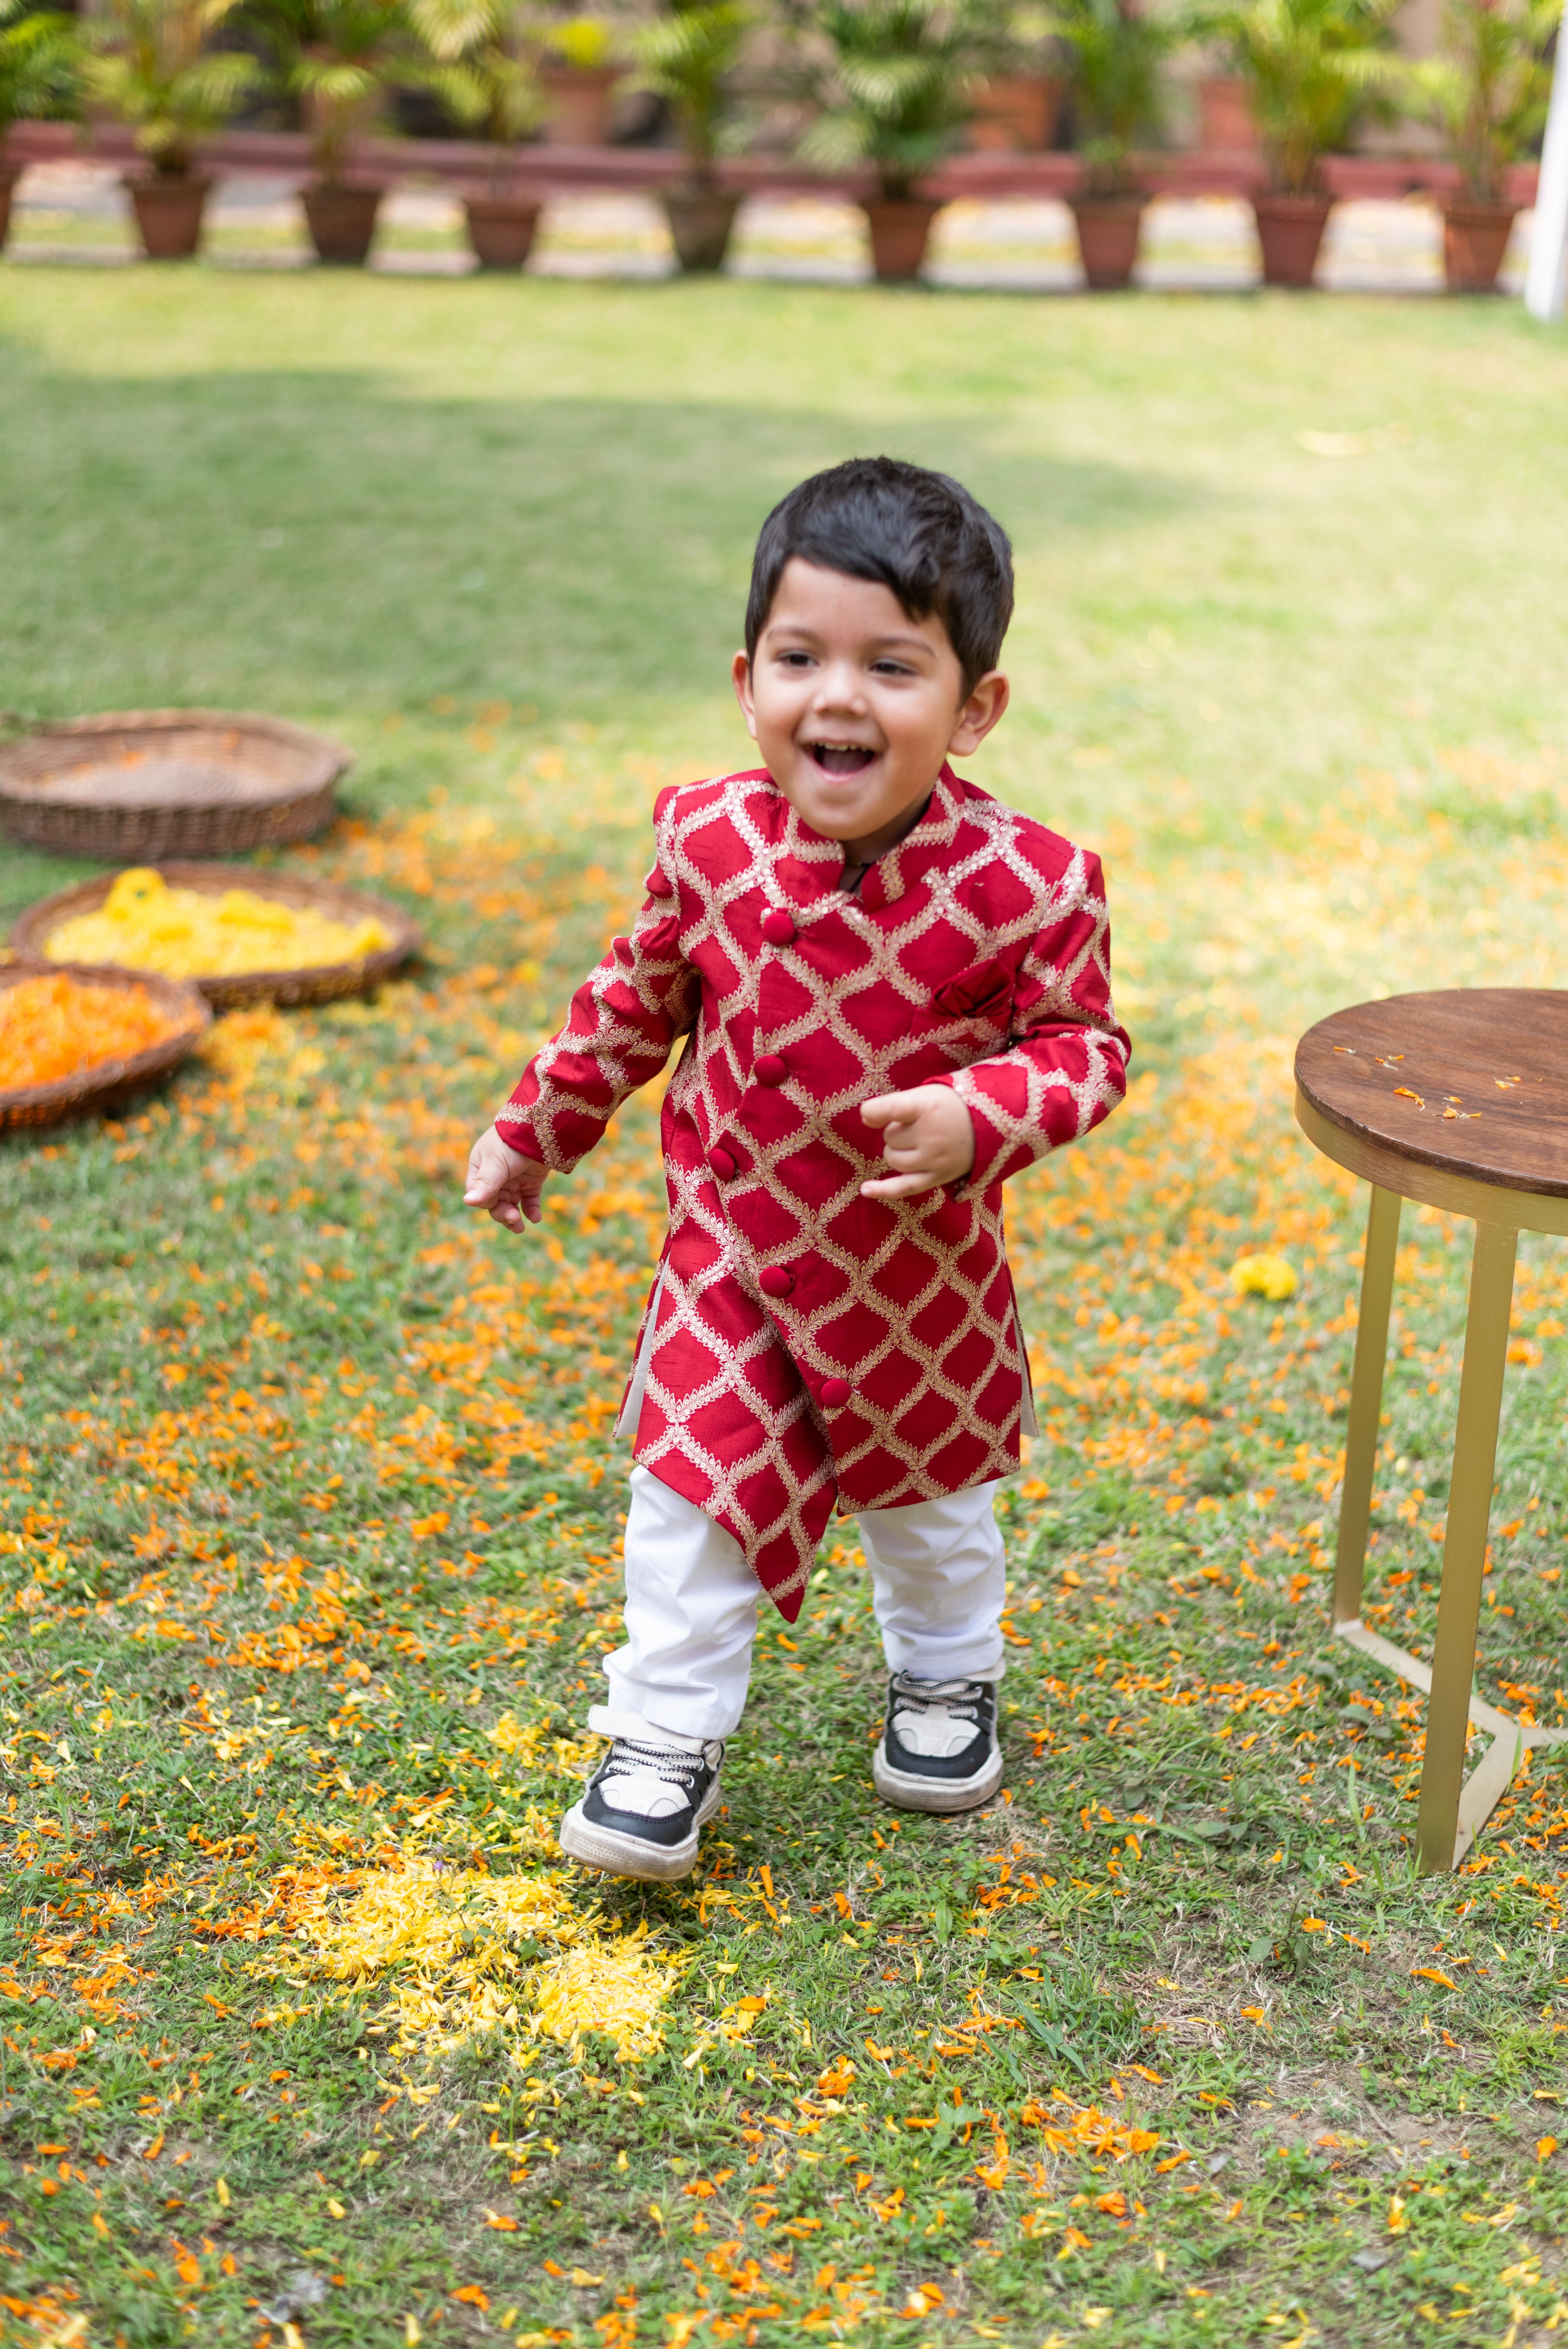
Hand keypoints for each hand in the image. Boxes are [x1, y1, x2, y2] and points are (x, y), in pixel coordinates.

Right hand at [464, 1127, 547, 1232]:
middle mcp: (496, 1176)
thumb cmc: (511, 1143)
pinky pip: (529, 1201)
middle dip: (503, 1213)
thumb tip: (468, 1202)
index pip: (479, 1194)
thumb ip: (485, 1184)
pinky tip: (535, 1218)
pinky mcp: (531, 1182)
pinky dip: (531, 1211)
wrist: (541, 1128)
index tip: (497, 1204)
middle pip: (495, 1203)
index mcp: (480, 1169)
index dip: (487, 1203)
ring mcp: (514, 1179)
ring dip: (514, 1216)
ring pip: (511, 1205)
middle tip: (514, 1220)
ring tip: (521, 1226)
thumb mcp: (496, 1163)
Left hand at [860, 1086, 974, 1199]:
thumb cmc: (949, 1107)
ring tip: (917, 1141)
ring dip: (897, 1151)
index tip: (868, 1113)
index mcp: (928, 1107)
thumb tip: (865, 1118)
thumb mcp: (926, 1094)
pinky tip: (865, 1190)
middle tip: (920, 1124)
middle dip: (897, 1131)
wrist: (989, 1126)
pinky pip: (905, 1188)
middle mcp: (932, 1135)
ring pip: (893, 1160)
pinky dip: (883, 1190)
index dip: (874, 1111)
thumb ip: (894, 1104)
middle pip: (890, 1137)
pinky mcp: (937, 1178)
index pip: (892, 1109)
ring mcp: (935, 1160)